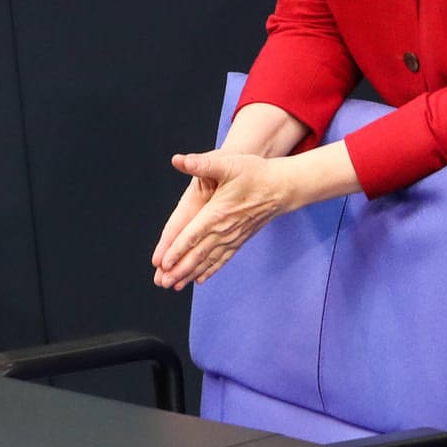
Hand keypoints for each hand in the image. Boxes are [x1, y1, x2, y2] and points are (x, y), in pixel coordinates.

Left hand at [153, 152, 290, 290]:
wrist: (283, 187)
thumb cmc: (256, 173)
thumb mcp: (228, 164)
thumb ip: (202, 164)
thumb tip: (178, 160)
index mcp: (218, 212)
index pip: (193, 235)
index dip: (177, 250)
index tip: (163, 264)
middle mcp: (225, 229)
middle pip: (198, 253)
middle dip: (179, 269)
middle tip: (163, 282)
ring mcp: (233, 237)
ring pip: (209, 259)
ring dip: (191, 273)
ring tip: (175, 286)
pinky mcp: (240, 239)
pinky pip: (223, 258)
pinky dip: (210, 270)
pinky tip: (200, 279)